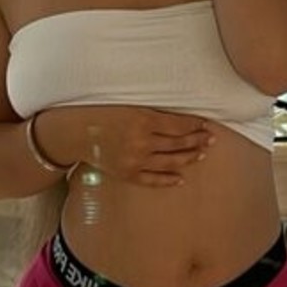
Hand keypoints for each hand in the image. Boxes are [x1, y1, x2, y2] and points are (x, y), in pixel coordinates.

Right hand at [35, 105, 213, 186]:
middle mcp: (142, 141)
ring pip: (170, 161)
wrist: (75, 133)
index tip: (206, 124)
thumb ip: (151, 113)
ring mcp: (136, 160)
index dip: (194, 125)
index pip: (178, 124)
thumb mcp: (128, 106)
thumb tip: (177, 118)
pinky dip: (168, 180)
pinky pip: (153, 180)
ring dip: (189, 157)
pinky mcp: (128, 174)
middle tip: (211, 139)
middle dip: (197, 140)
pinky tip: (181, 178)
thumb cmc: (101, 114)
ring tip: (202, 154)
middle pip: (178, 143)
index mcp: (143, 119)